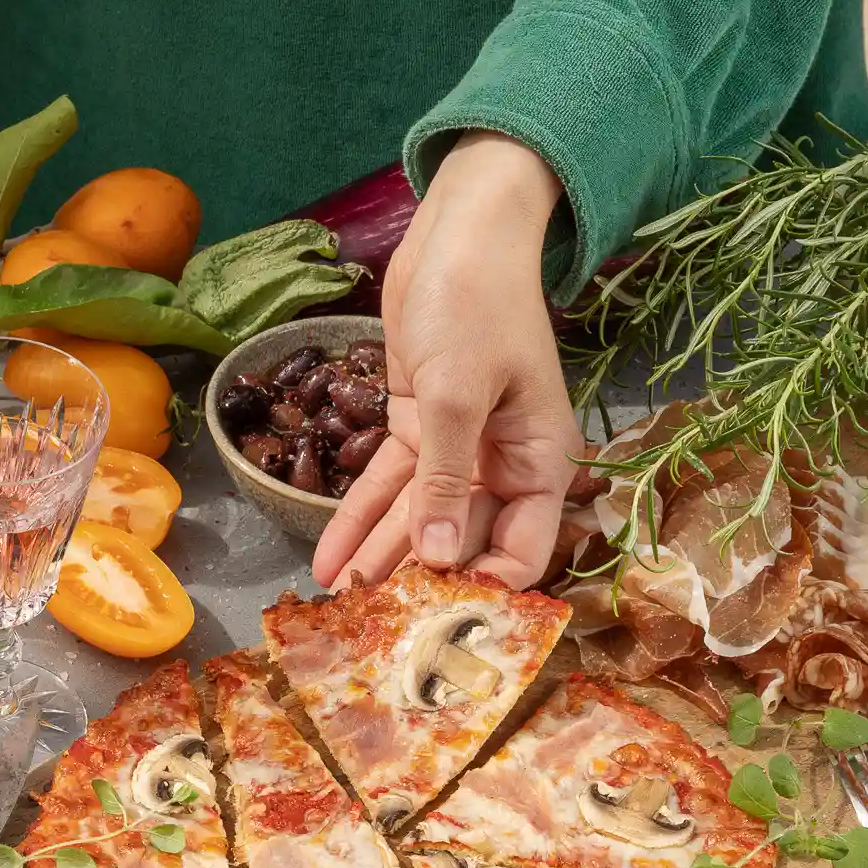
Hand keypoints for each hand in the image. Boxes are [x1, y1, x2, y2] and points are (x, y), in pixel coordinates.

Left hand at [312, 131, 580, 590]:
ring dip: (378, 562)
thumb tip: (440, 554)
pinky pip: (385, 489)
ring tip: (339, 610)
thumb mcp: (458, 393)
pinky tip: (328, 563)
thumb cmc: (476, 303)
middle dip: (418, 585)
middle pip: (461, 542)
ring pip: (415, 521)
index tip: (442, 626)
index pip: (523, 549)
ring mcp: (457, 449)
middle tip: (372, 632)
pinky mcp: (417, 429)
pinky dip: (356, 522)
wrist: (458, 235)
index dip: (487, 590)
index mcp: (539, 461)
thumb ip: (446, 477)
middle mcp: (501, 464)